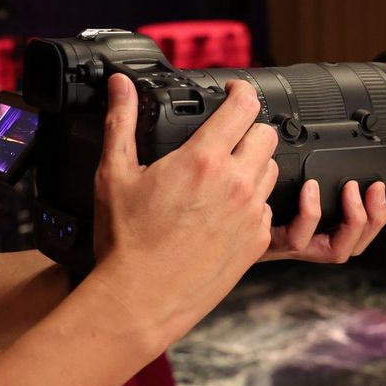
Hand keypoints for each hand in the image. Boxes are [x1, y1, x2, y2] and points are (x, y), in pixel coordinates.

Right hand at [90, 74, 278, 350]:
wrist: (141, 300)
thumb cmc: (126, 242)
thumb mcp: (115, 174)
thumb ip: (121, 121)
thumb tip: (121, 85)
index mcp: (204, 160)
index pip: (245, 106)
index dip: (240, 91)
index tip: (231, 92)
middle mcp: (236, 182)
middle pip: (266, 134)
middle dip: (249, 128)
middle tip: (227, 136)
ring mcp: (251, 212)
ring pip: (271, 169)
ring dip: (254, 163)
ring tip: (225, 174)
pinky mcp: (258, 239)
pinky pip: (267, 206)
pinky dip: (253, 201)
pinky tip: (227, 209)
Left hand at [260, 179, 385, 262]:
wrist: (216, 230)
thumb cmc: (255, 213)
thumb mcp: (295, 195)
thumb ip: (332, 189)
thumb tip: (360, 171)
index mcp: (319, 234)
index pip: (364, 236)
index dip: (384, 216)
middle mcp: (311, 245)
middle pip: (356, 247)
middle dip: (373, 219)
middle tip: (374, 189)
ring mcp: (294, 245)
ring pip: (335, 251)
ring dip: (351, 220)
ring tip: (349, 189)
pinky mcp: (273, 240)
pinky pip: (298, 236)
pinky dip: (310, 213)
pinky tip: (311, 189)